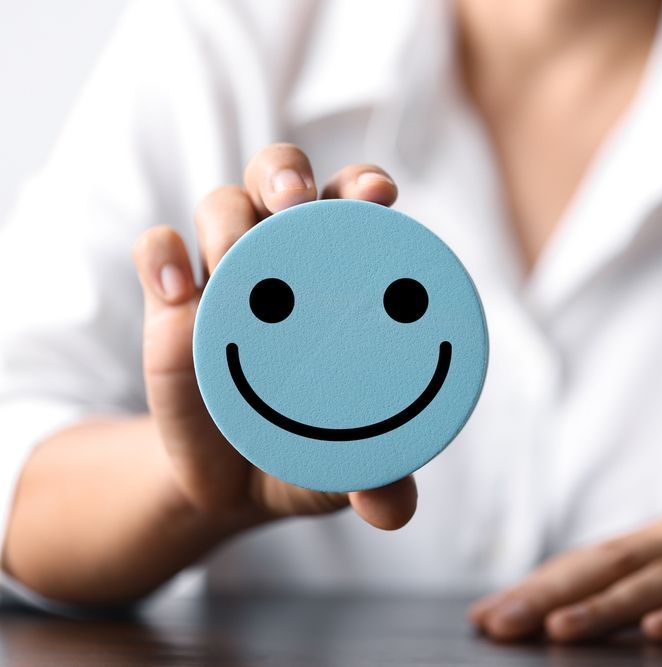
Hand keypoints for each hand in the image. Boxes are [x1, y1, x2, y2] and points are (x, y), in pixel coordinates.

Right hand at [132, 143, 414, 526]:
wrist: (232, 481)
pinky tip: (177, 291)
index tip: (380, 195)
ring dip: (230, 214)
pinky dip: (161, 257)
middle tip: (298, 201)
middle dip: (287, 171)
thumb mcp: (342, 466)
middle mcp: (284, 262)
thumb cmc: (307, 450)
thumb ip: (375, 479)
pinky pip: (156, 252)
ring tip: (237, 254)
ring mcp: (224, 278)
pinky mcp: (171, 305)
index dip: (364, 184)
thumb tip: (394, 510)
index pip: (354, 207)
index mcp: (340, 279)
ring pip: (220, 204)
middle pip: (279, 178)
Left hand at [469, 479, 661, 641]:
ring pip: (654, 583)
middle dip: (545, 596)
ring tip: (555, 631)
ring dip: (602, 607)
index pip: (586, 561)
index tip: (485, 613)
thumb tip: (589, 600)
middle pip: (604, 567)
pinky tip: (657, 632)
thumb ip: (653, 574)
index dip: (534, 586)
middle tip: (493, 623)